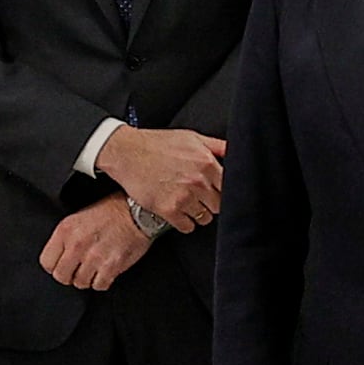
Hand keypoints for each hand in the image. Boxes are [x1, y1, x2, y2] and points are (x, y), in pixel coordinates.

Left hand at [40, 200, 157, 290]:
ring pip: (80, 283)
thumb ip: (66, 238)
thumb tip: (60, 257)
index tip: (63, 265)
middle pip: (61, 276)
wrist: (139, 212)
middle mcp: (77, 244)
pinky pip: (100, 285)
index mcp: (66, 230)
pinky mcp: (112, 265)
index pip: (46, 262)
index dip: (55, 266)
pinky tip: (107, 271)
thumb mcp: (79, 216)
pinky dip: (103, 282)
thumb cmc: (112, 211)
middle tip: (79, 270)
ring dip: (88, 279)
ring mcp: (94, 256)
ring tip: (95, 269)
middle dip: (69, 276)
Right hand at [98, 125, 225, 227]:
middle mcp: (198, 182)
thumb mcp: (192, 137)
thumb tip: (236, 152)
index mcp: (207, 164)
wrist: (127, 152)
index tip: (218, 191)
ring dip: (199, 214)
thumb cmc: (158, 144)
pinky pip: (187, 227)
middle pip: (219, 205)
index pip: (230, 188)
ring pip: (205, 218)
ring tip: (189, 204)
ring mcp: (183, 197)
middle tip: (202, 198)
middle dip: (212, 203)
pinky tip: (180, 213)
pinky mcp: (168, 209)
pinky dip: (185, 223)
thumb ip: (217, 146)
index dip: (224, 191)